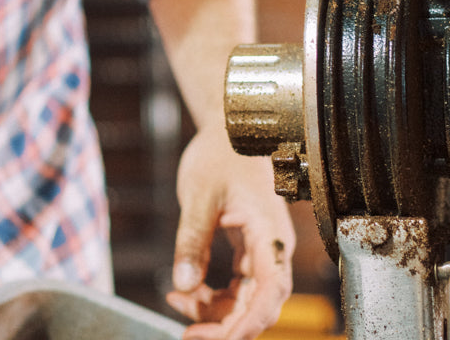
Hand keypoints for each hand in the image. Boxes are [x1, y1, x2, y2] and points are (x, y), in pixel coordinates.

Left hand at [166, 128, 293, 338]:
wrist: (227, 130)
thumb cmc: (220, 153)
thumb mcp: (199, 195)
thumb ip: (192, 239)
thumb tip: (183, 284)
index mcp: (268, 231)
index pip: (270, 288)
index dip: (250, 321)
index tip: (222, 338)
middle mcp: (271, 246)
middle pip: (259, 304)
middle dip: (226, 327)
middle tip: (189, 337)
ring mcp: (261, 249)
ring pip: (246, 300)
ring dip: (216, 313)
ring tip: (178, 306)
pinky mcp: (248, 249)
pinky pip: (237, 286)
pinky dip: (213, 296)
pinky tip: (186, 293)